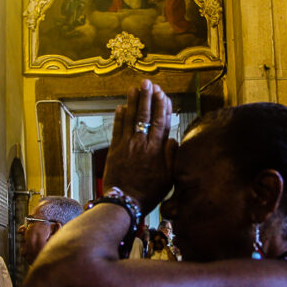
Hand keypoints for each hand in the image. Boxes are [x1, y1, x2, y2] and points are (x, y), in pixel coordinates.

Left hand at [103, 80, 177, 213]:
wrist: (124, 203)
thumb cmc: (148, 193)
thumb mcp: (168, 178)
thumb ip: (171, 157)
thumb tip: (173, 139)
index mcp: (157, 150)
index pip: (162, 121)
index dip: (163, 106)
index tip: (163, 94)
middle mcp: (142, 144)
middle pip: (146, 115)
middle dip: (147, 97)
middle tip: (148, 83)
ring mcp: (126, 145)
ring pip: (130, 118)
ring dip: (132, 102)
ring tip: (134, 88)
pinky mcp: (114, 150)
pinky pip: (117, 129)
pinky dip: (119, 117)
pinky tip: (120, 107)